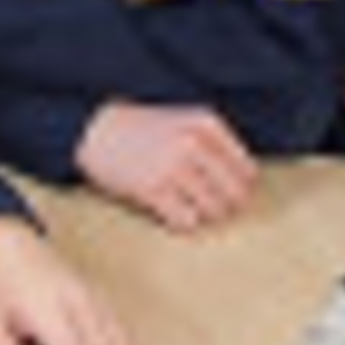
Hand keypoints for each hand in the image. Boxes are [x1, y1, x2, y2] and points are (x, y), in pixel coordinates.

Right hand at [74, 102, 258, 231]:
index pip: (248, 171)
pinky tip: (170, 211)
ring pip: (214, 210)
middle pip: (236, 194)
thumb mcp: (185, 122)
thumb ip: (215, 145)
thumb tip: (247, 185)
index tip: (224, 192)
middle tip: (209, 205)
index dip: (240, 187)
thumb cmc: (143, 131)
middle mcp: (194, 143)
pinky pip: (187, 221)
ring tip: (187, 206)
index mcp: (207, 124)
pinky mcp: (153, 189)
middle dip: (226, 205)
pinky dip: (183, 222)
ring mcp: (173, 166)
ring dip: (204, 215)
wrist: (97, 130)